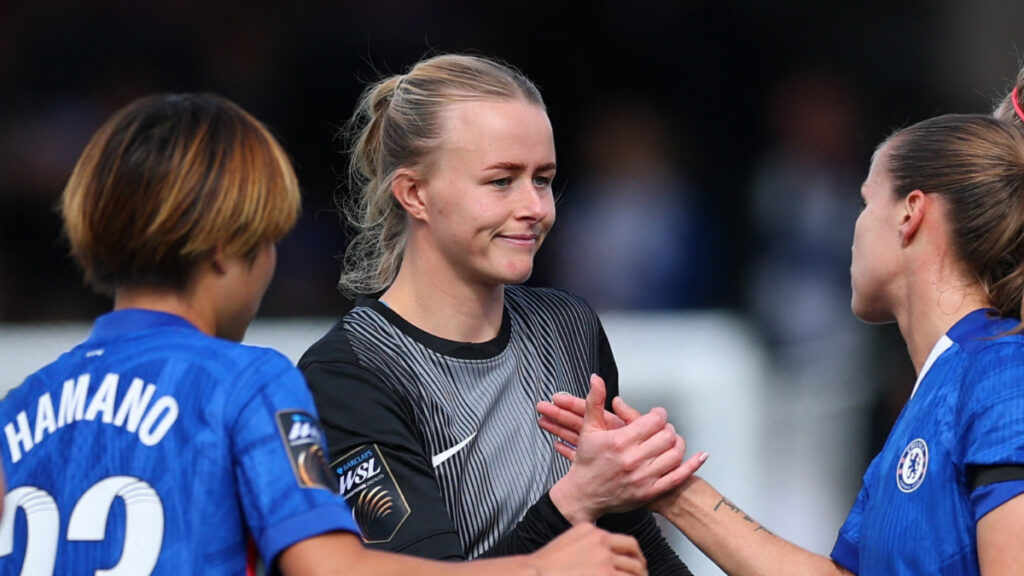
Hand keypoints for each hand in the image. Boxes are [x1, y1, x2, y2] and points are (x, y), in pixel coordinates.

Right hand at [527, 523, 646, 575]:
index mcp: (591, 531)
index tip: (636, 563)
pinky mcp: (606, 575)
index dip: (635, 555)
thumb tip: (605, 557)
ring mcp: (604, 560)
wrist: (535, 574)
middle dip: (641, 568)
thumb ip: (588, 545)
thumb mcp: (569, 543)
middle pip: (634, 554)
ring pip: (635, 571)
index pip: (625, 541)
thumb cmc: (547, 567)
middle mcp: (600, 542)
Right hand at [546, 375, 699, 522]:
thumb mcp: (588, 428)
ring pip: (675, 454)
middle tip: (662, 428)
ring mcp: (643, 478)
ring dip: (678, 443)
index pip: (654, 421)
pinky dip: (692, 466)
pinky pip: (678, 477)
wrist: (583, 495)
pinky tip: (700, 456)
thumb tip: (597, 379)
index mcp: (619, 441)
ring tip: (671, 440)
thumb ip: (595, 401)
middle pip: (667, 436)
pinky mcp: (649, 493)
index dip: (659, 414)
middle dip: (667, 428)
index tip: (656, 415)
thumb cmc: (587, 462)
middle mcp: (632, 460)